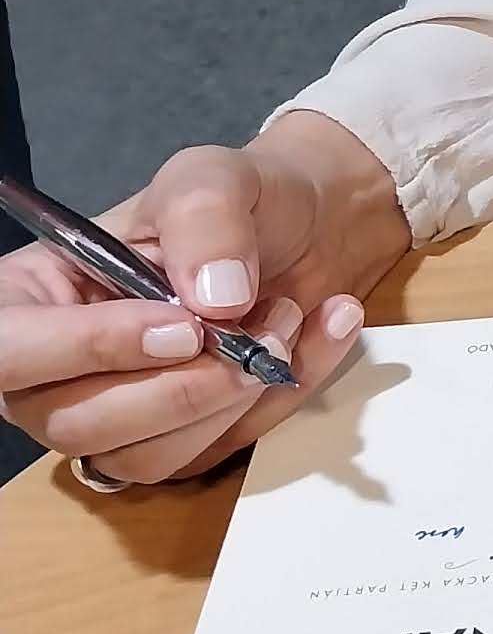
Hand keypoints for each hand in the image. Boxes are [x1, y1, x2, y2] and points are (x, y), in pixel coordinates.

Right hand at [0, 113, 411, 485]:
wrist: (313, 225)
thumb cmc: (239, 198)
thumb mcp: (214, 177)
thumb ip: (205, 218)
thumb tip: (213, 301)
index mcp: (36, 296)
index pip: (10, 351)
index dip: (89, 349)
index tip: (184, 327)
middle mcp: (60, 369)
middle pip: (76, 424)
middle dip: (180, 386)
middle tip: (258, 324)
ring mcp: (120, 415)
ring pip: (147, 456)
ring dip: (230, 397)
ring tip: (289, 316)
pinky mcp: (183, 442)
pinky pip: (216, 453)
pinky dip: (279, 399)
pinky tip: (320, 333)